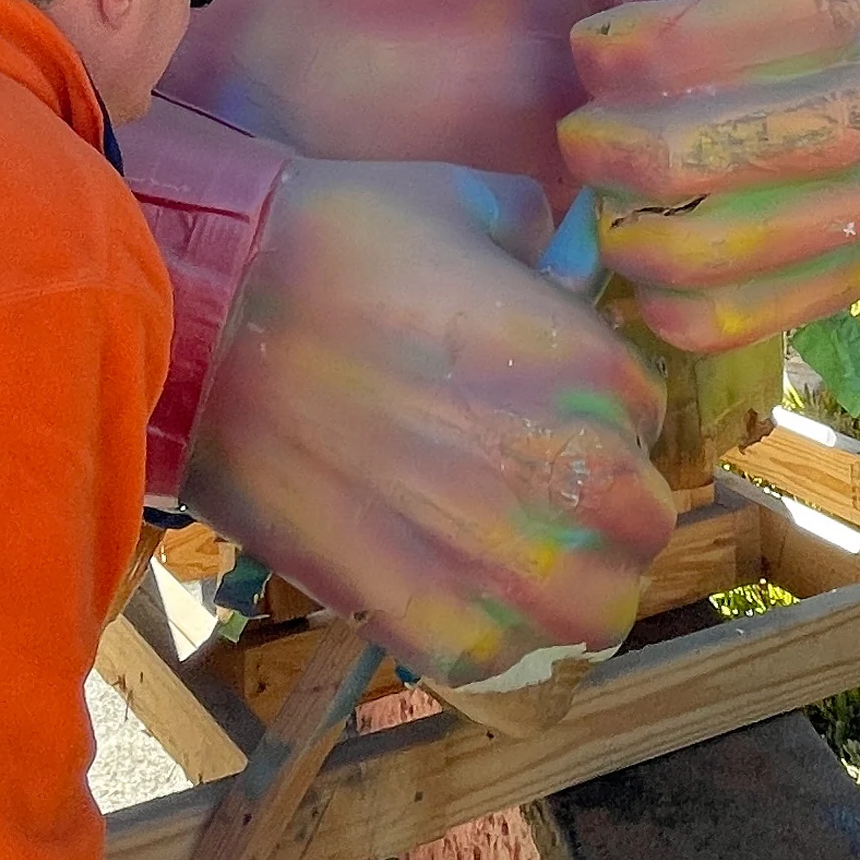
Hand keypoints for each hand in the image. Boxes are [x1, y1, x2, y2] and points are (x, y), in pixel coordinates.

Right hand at [174, 157, 675, 688]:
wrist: (215, 318)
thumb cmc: (339, 246)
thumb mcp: (470, 202)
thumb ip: (539, 240)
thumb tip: (556, 264)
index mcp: (596, 373)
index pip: (643, 417)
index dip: (593, 412)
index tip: (537, 409)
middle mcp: (575, 477)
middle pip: (642, 524)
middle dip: (597, 505)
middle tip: (524, 483)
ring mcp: (506, 564)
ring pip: (597, 613)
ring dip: (565, 586)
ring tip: (503, 556)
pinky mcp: (430, 623)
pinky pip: (502, 657)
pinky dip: (485, 632)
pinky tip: (442, 586)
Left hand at [562, 0, 859, 351]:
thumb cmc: (775, 3)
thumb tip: (603, 4)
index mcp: (843, 8)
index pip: (673, 45)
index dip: (605, 52)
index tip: (596, 50)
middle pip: (668, 158)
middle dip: (594, 145)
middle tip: (584, 132)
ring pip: (685, 248)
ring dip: (615, 224)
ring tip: (613, 193)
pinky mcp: (850, 280)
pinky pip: (712, 322)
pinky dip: (654, 295)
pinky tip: (655, 246)